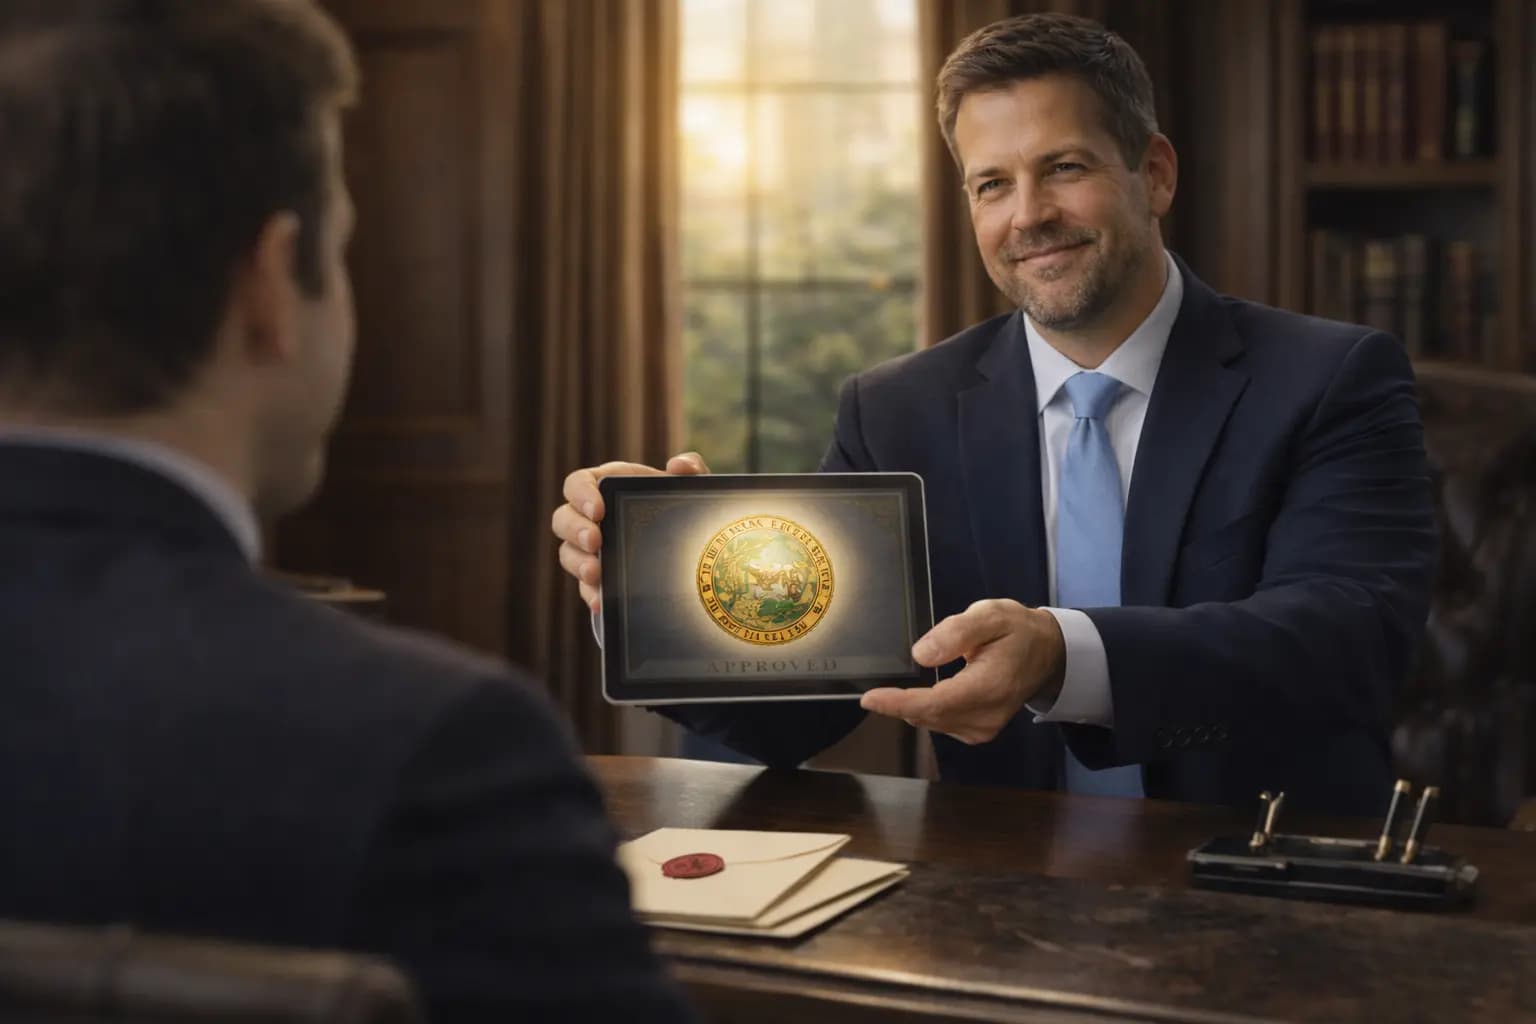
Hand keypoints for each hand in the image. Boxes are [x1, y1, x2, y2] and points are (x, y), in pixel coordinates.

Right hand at [551, 452, 709, 611]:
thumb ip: (691, 470)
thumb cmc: (679, 507)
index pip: (577, 484)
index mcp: (605, 487)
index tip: (598, 511)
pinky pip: (585, 587)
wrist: (688, 547)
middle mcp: (590, 518)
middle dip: (575, 531)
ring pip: (567, 553)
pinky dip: (590, 594)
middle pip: (563, 519)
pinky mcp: (598, 578)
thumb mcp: (690, 488)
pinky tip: (601, 602)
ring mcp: (590, 550)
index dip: (580, 494)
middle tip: (595, 542)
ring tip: (595, 574)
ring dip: (577, 563)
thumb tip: (678, 465)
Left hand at [859, 599, 1066, 744]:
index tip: (870, 699)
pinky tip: (927, 692)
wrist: (1046, 653)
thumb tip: (921, 655)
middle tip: (880, 684)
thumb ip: (956, 632)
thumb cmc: (1017, 630)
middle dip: (899, 702)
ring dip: (912, 705)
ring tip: (912, 682)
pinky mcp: (978, 732)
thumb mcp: (990, 615)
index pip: (935, 703)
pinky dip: (925, 710)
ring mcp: (983, 729)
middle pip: (928, 716)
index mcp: (989, 686)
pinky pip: (939, 723)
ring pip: (930, 721)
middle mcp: (986, 716)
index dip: (898, 703)